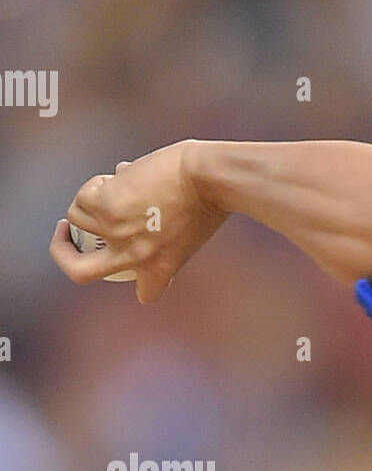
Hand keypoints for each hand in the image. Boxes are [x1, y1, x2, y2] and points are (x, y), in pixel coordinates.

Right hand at [49, 141, 226, 303]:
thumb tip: (131, 193)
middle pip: (80, 272)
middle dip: (63, 254)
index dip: (140, 282)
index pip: (146, 293)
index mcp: (161, 268)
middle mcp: (134, 257)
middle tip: (65, 236)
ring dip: (85, 203)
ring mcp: (115, 233)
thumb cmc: (210, 198)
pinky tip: (113, 178)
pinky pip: (82, 198)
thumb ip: (163, 228)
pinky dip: (93, 186)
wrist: (207, 180)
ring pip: (77, 222)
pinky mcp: (105, 207)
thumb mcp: (191, 231)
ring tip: (104, 188)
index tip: (139, 263)